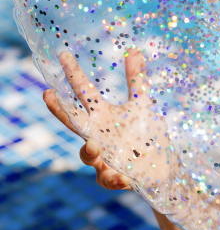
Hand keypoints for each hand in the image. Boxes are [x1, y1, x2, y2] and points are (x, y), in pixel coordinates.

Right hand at [42, 49, 171, 193]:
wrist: (161, 167)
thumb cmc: (145, 134)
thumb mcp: (143, 104)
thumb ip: (136, 80)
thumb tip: (135, 50)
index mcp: (102, 116)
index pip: (84, 93)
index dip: (73, 75)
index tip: (64, 56)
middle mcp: (98, 135)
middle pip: (74, 123)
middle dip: (60, 110)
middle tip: (48, 96)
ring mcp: (104, 157)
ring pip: (87, 155)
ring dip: (88, 151)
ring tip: (94, 146)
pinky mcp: (116, 176)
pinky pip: (109, 180)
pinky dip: (114, 179)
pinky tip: (123, 177)